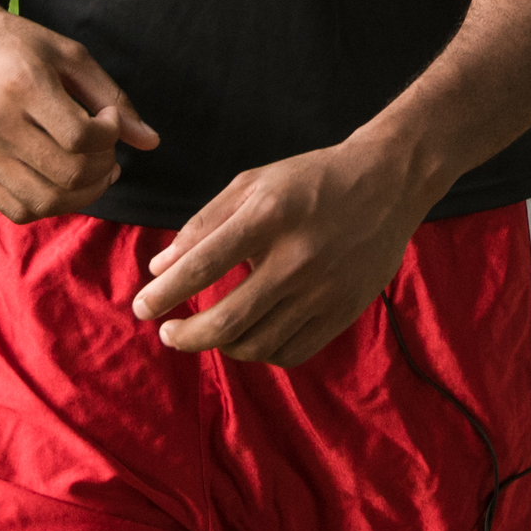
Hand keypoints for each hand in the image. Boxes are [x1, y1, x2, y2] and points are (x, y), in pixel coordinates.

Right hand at [0, 0, 159, 222]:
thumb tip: (150, 141)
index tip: (109, 118)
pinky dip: (50, 204)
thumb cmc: (14, 43)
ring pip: (45, 200)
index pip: (81, 138)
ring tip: (93, 169)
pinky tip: (62, 181)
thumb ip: (111, 95)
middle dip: (103, 166)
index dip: (110, 135)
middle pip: (68, 174)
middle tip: (105, 147)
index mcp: (23, 87)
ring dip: (83, 193)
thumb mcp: (68, 54)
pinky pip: (18, 210)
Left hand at [128, 139, 434, 366]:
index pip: (202, 266)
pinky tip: (249, 336)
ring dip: (220, 345)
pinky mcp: (344, 311)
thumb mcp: (253, 183)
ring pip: (257, 344)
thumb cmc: (310, 179)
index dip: (164, 294)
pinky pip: (291, 352)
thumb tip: (161, 268)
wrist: (388, 182)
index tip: (141, 307)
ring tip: (206, 333)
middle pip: (227, 321)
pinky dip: (261, 352)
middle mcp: (298, 258)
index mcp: (270, 216)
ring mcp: (324, 290)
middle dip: (185, 336)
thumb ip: (204, 223)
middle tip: (168, 333)